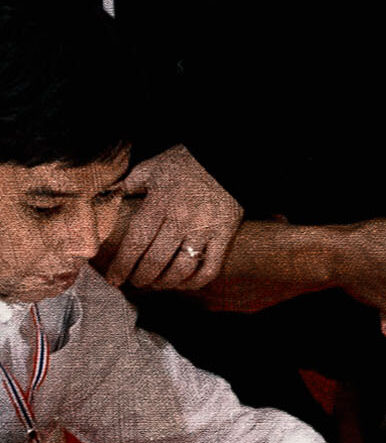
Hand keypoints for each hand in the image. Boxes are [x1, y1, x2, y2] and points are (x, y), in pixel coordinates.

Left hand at [106, 146, 242, 289]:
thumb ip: (127, 186)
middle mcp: (181, 219)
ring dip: (165, 283)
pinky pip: (211, 267)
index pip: (136, 242)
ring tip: (156, 284)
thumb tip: (103, 201)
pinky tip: (184, 283)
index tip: (114, 279)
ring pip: (182, 268)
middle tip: (134, 282)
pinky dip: (195, 282)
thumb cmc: (184, 163)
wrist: (222, 159)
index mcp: (160, 203)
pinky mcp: (225, 234)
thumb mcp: (150, 168)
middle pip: (156, 260)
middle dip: (141, 277)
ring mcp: (205, 229)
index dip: (123, 265)